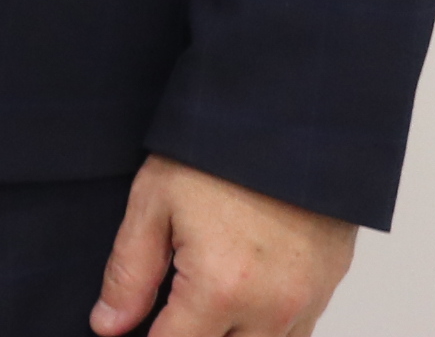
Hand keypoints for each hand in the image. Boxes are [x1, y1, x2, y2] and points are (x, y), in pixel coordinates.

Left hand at [93, 155, 357, 336]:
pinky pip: (293, 334)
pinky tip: (239, 297)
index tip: (140, 319)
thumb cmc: (219, 153)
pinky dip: (262, 326)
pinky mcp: (326, 292)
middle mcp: (270, 308)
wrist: (292, 119)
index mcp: (220, 287)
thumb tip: (107, 325)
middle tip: (172, 302)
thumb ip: (129, 272)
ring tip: (205, 294)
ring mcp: (304, 304)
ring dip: (229, 332)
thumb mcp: (154, 201)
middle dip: (189, 333)